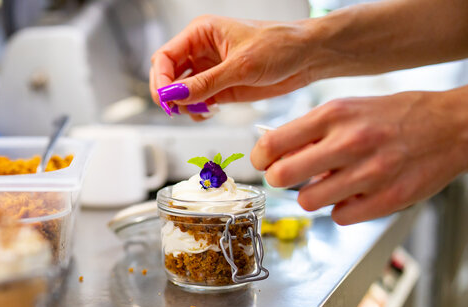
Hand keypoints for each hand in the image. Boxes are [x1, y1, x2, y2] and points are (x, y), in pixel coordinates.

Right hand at [149, 15, 312, 116]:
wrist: (307, 58)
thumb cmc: (280, 45)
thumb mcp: (241, 65)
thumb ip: (206, 83)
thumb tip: (176, 95)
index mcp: (201, 33)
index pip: (165, 56)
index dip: (160, 79)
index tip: (165, 98)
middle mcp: (202, 51)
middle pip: (169, 75)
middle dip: (169, 94)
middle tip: (176, 109)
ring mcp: (211, 71)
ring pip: (181, 91)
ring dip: (183, 105)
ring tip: (199, 111)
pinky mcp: (221, 88)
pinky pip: (198, 102)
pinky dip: (197, 111)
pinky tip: (207, 112)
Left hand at [251, 81, 467, 224]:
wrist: (451, 126)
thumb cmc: (396, 116)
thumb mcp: (349, 108)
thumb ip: (313, 131)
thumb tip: (277, 153)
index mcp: (334, 115)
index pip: (273, 143)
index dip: (260, 158)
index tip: (263, 162)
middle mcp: (349, 143)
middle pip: (282, 177)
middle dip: (279, 180)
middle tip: (288, 177)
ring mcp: (369, 173)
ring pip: (309, 201)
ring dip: (313, 195)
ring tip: (330, 184)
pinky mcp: (387, 199)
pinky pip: (340, 217)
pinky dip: (341, 209)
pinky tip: (354, 195)